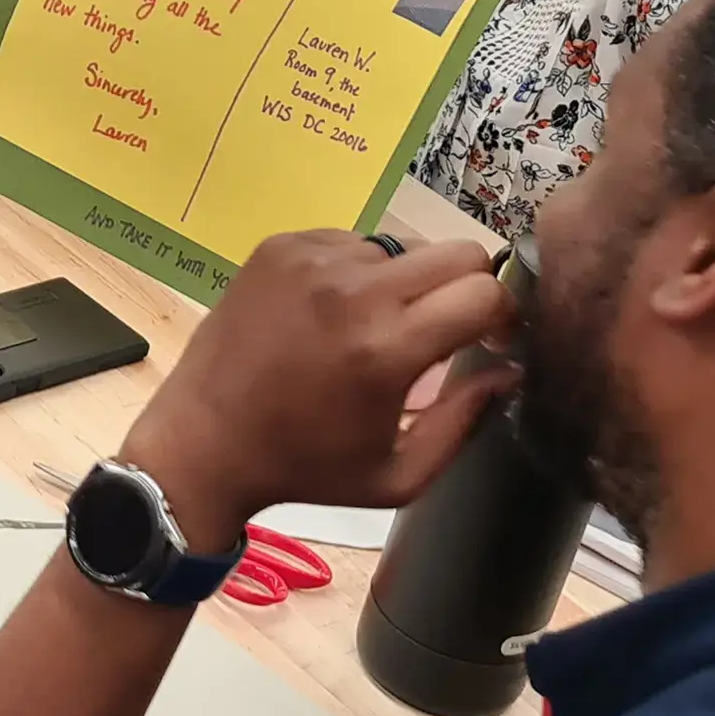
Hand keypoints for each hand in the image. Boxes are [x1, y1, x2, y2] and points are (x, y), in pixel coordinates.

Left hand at [118, 232, 516, 547]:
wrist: (203, 442)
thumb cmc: (306, 468)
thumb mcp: (400, 474)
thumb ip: (466, 421)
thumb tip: (511, 369)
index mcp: (387, 348)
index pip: (486, 292)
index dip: (502, 316)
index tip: (489, 340)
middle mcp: (353, 289)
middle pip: (457, 251)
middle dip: (467, 288)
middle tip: (445, 327)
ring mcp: (311, 258)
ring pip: (402, 246)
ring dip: (406, 282)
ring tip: (376, 327)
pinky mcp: (279, 245)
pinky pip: (351, 241)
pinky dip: (358, 272)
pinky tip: (333, 313)